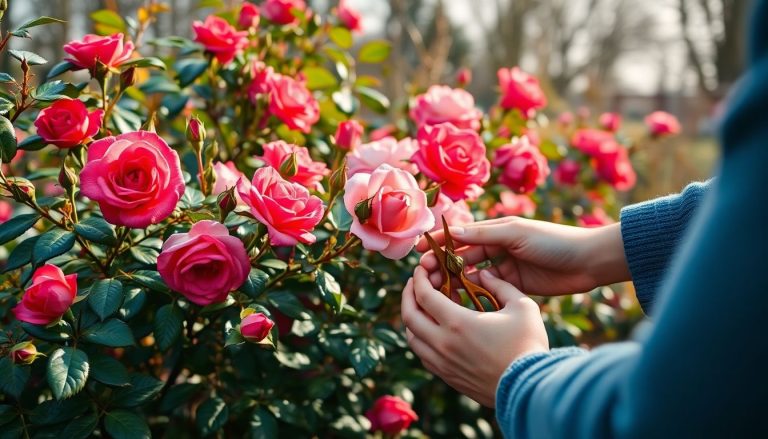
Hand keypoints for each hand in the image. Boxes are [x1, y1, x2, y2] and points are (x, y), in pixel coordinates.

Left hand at [401, 266, 547, 406]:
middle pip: (409, 316)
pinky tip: (432, 331)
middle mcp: (443, 343)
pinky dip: (420, 339)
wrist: (529, 388)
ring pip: (412, 338)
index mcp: (457, 322)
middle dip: (407, 295)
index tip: (420, 269)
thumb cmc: (528, 345)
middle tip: (414, 283)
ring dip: (412, 318)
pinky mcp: (448, 377)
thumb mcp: (522, 307)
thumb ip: (501, 285)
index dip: (418, 279)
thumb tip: (484, 275)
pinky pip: (423, 355)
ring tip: (421, 306)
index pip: (423, 295)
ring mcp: (443, 363)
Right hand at [417, 217, 629, 295]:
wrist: (589, 262)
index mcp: (499, 230)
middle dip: (444, 265)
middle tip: (425, 277)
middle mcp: (500, 247)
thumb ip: (485, 235)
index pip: (462, 236)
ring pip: (474, 274)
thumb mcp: (517, 234)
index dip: (440, 243)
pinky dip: (475, 294)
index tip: (419, 251)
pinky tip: (461, 302)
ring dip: (456, 281)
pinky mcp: (517, 286)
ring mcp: (507, 267)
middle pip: (464, 256)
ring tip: (437, 291)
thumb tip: (453, 232)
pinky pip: (490, 290)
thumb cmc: (554, 241)